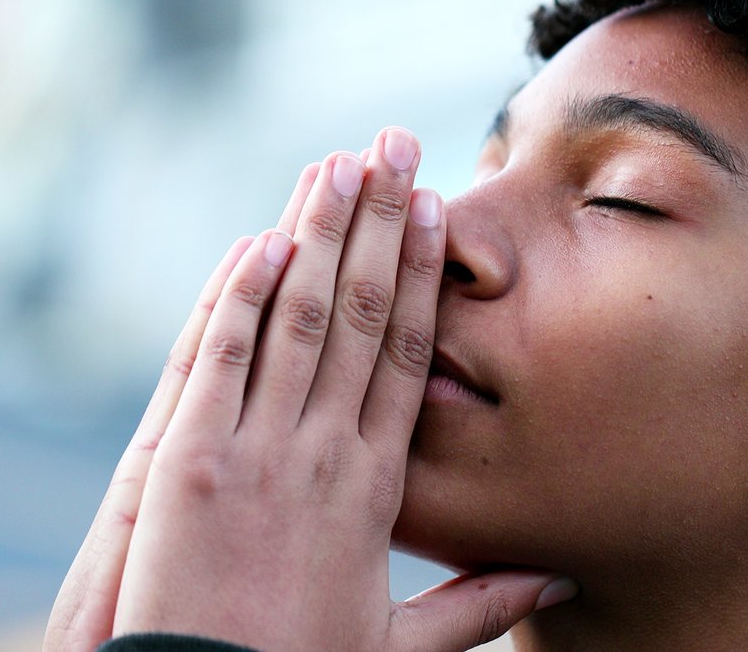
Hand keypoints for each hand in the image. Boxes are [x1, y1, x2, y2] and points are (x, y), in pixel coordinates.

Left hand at [47, 128, 575, 651]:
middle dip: (376, 224)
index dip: (418, 277)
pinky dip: (241, 294)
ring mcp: (252, 452)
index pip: (406, 357)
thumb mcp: (402, 644)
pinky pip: (220, 358)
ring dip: (317, 235)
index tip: (431, 210)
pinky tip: (263, 237)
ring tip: (338, 164)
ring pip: (295, 321)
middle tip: (393, 145)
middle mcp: (323, 455)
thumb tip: (562, 580)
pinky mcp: (184, 461)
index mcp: (377, 488)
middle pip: (358, 317)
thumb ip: (481, 602)